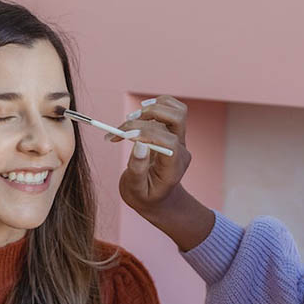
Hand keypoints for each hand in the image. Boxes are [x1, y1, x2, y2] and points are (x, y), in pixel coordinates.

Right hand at [110, 96, 213, 251]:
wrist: (157, 198)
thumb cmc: (144, 196)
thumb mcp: (135, 190)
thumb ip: (137, 170)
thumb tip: (139, 144)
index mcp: (173, 168)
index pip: (169, 142)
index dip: (147, 133)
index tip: (125, 135)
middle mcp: (180, 150)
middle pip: (176, 119)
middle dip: (147, 116)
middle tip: (123, 127)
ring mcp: (180, 140)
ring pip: (177, 110)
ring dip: (153, 108)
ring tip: (131, 119)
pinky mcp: (173, 132)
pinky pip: (172, 109)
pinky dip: (156, 105)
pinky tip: (140, 114)